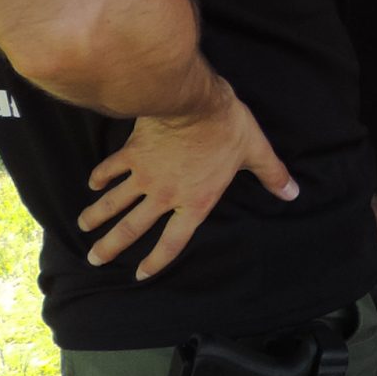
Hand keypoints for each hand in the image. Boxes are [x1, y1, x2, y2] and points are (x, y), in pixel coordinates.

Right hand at [80, 83, 297, 279]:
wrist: (192, 101)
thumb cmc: (226, 127)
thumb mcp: (255, 151)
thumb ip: (272, 175)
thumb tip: (293, 192)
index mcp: (195, 201)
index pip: (173, 241)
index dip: (157, 260)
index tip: (141, 274)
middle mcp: (164, 195)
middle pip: (132, 228)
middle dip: (112, 246)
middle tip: (94, 259)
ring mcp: (143, 175)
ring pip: (113, 202)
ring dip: (97, 216)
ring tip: (83, 227)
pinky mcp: (131, 152)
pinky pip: (111, 168)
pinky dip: (100, 177)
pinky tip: (92, 183)